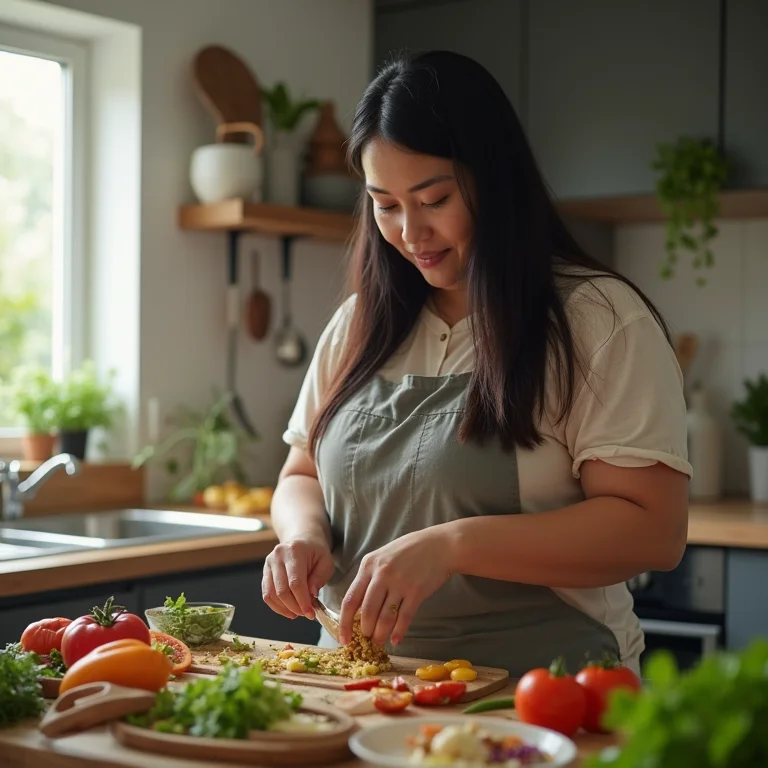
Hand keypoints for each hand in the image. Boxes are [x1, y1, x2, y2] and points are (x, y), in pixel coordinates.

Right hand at [262, 537, 334, 619]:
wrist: (303, 539)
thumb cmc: (316, 552)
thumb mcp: (326, 562)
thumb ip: (319, 578)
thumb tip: (311, 596)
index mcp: (294, 551)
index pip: (295, 582)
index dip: (302, 601)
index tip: (310, 613)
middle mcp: (277, 556)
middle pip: (281, 590)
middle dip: (294, 607)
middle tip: (306, 614)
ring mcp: (268, 563)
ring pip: (271, 594)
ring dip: (285, 609)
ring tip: (298, 612)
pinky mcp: (265, 572)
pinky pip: (266, 594)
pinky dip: (277, 606)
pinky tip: (289, 610)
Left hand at [339, 528, 452, 647]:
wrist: (440, 545)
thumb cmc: (409, 550)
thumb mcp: (383, 556)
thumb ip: (370, 578)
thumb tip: (358, 608)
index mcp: (368, 565)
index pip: (350, 599)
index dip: (344, 623)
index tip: (344, 638)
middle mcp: (382, 574)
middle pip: (367, 612)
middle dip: (365, 631)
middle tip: (367, 639)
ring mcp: (399, 583)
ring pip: (385, 618)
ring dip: (380, 634)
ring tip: (379, 641)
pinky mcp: (416, 591)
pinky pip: (404, 618)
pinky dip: (398, 632)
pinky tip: (395, 640)